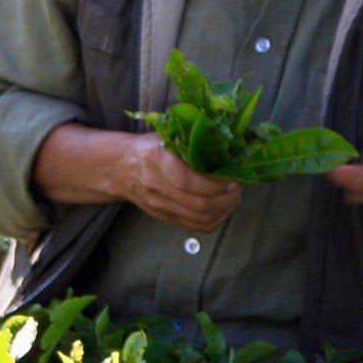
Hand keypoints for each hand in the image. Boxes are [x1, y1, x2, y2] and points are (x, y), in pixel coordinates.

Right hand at [120, 133, 241, 231]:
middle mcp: (157, 186)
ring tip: (235, 197)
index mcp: (157, 159)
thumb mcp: (167, 135)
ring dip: (224, 210)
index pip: (188, 181)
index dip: (215, 184)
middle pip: (198, 204)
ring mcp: (160, 206)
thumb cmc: (151, 147)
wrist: (122, 168)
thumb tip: (228, 143)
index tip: (233, 177)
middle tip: (239, 187)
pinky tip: (225, 208)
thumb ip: (192, 139)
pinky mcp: (166, 218)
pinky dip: (216, 220)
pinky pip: (196, 227)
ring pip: (199, 218)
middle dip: (226, 198)